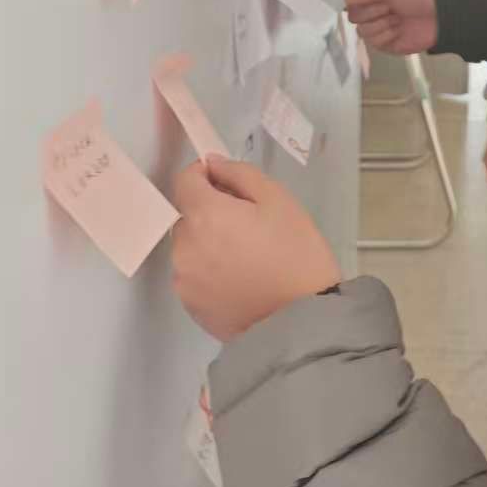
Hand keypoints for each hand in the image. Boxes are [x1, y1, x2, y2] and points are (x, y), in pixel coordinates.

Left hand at [170, 158, 340, 341]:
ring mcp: (184, 279)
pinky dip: (209, 271)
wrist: (302, 322)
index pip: (184, 180)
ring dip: (208, 243)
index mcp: (204, 215)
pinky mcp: (190, 305)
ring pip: (190, 246)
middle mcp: (184, 246)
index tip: (228, 185)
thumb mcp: (279, 200)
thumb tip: (212, 164)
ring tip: (247, 258)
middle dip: (210, 212)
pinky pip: (194, 274)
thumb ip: (240, 174)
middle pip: (187, 215)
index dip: (204, 175)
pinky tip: (240, 280)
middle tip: (249, 226)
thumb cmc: (296, 254)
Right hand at [347, 0, 438, 54]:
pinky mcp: (387, 47)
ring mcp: (379, 33)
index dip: (357, 5)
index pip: (351, 7)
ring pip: (364, 32)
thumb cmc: (416, 0)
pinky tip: (398, 31)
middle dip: (373, 12)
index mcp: (373, 4)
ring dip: (382, 24)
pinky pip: (376, 43)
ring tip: (398, 19)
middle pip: (355, 20)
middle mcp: (373, 19)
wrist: (436, 17)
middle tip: (390, 8)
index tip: (368, 1)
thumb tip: (343, 0)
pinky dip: (387, 35)